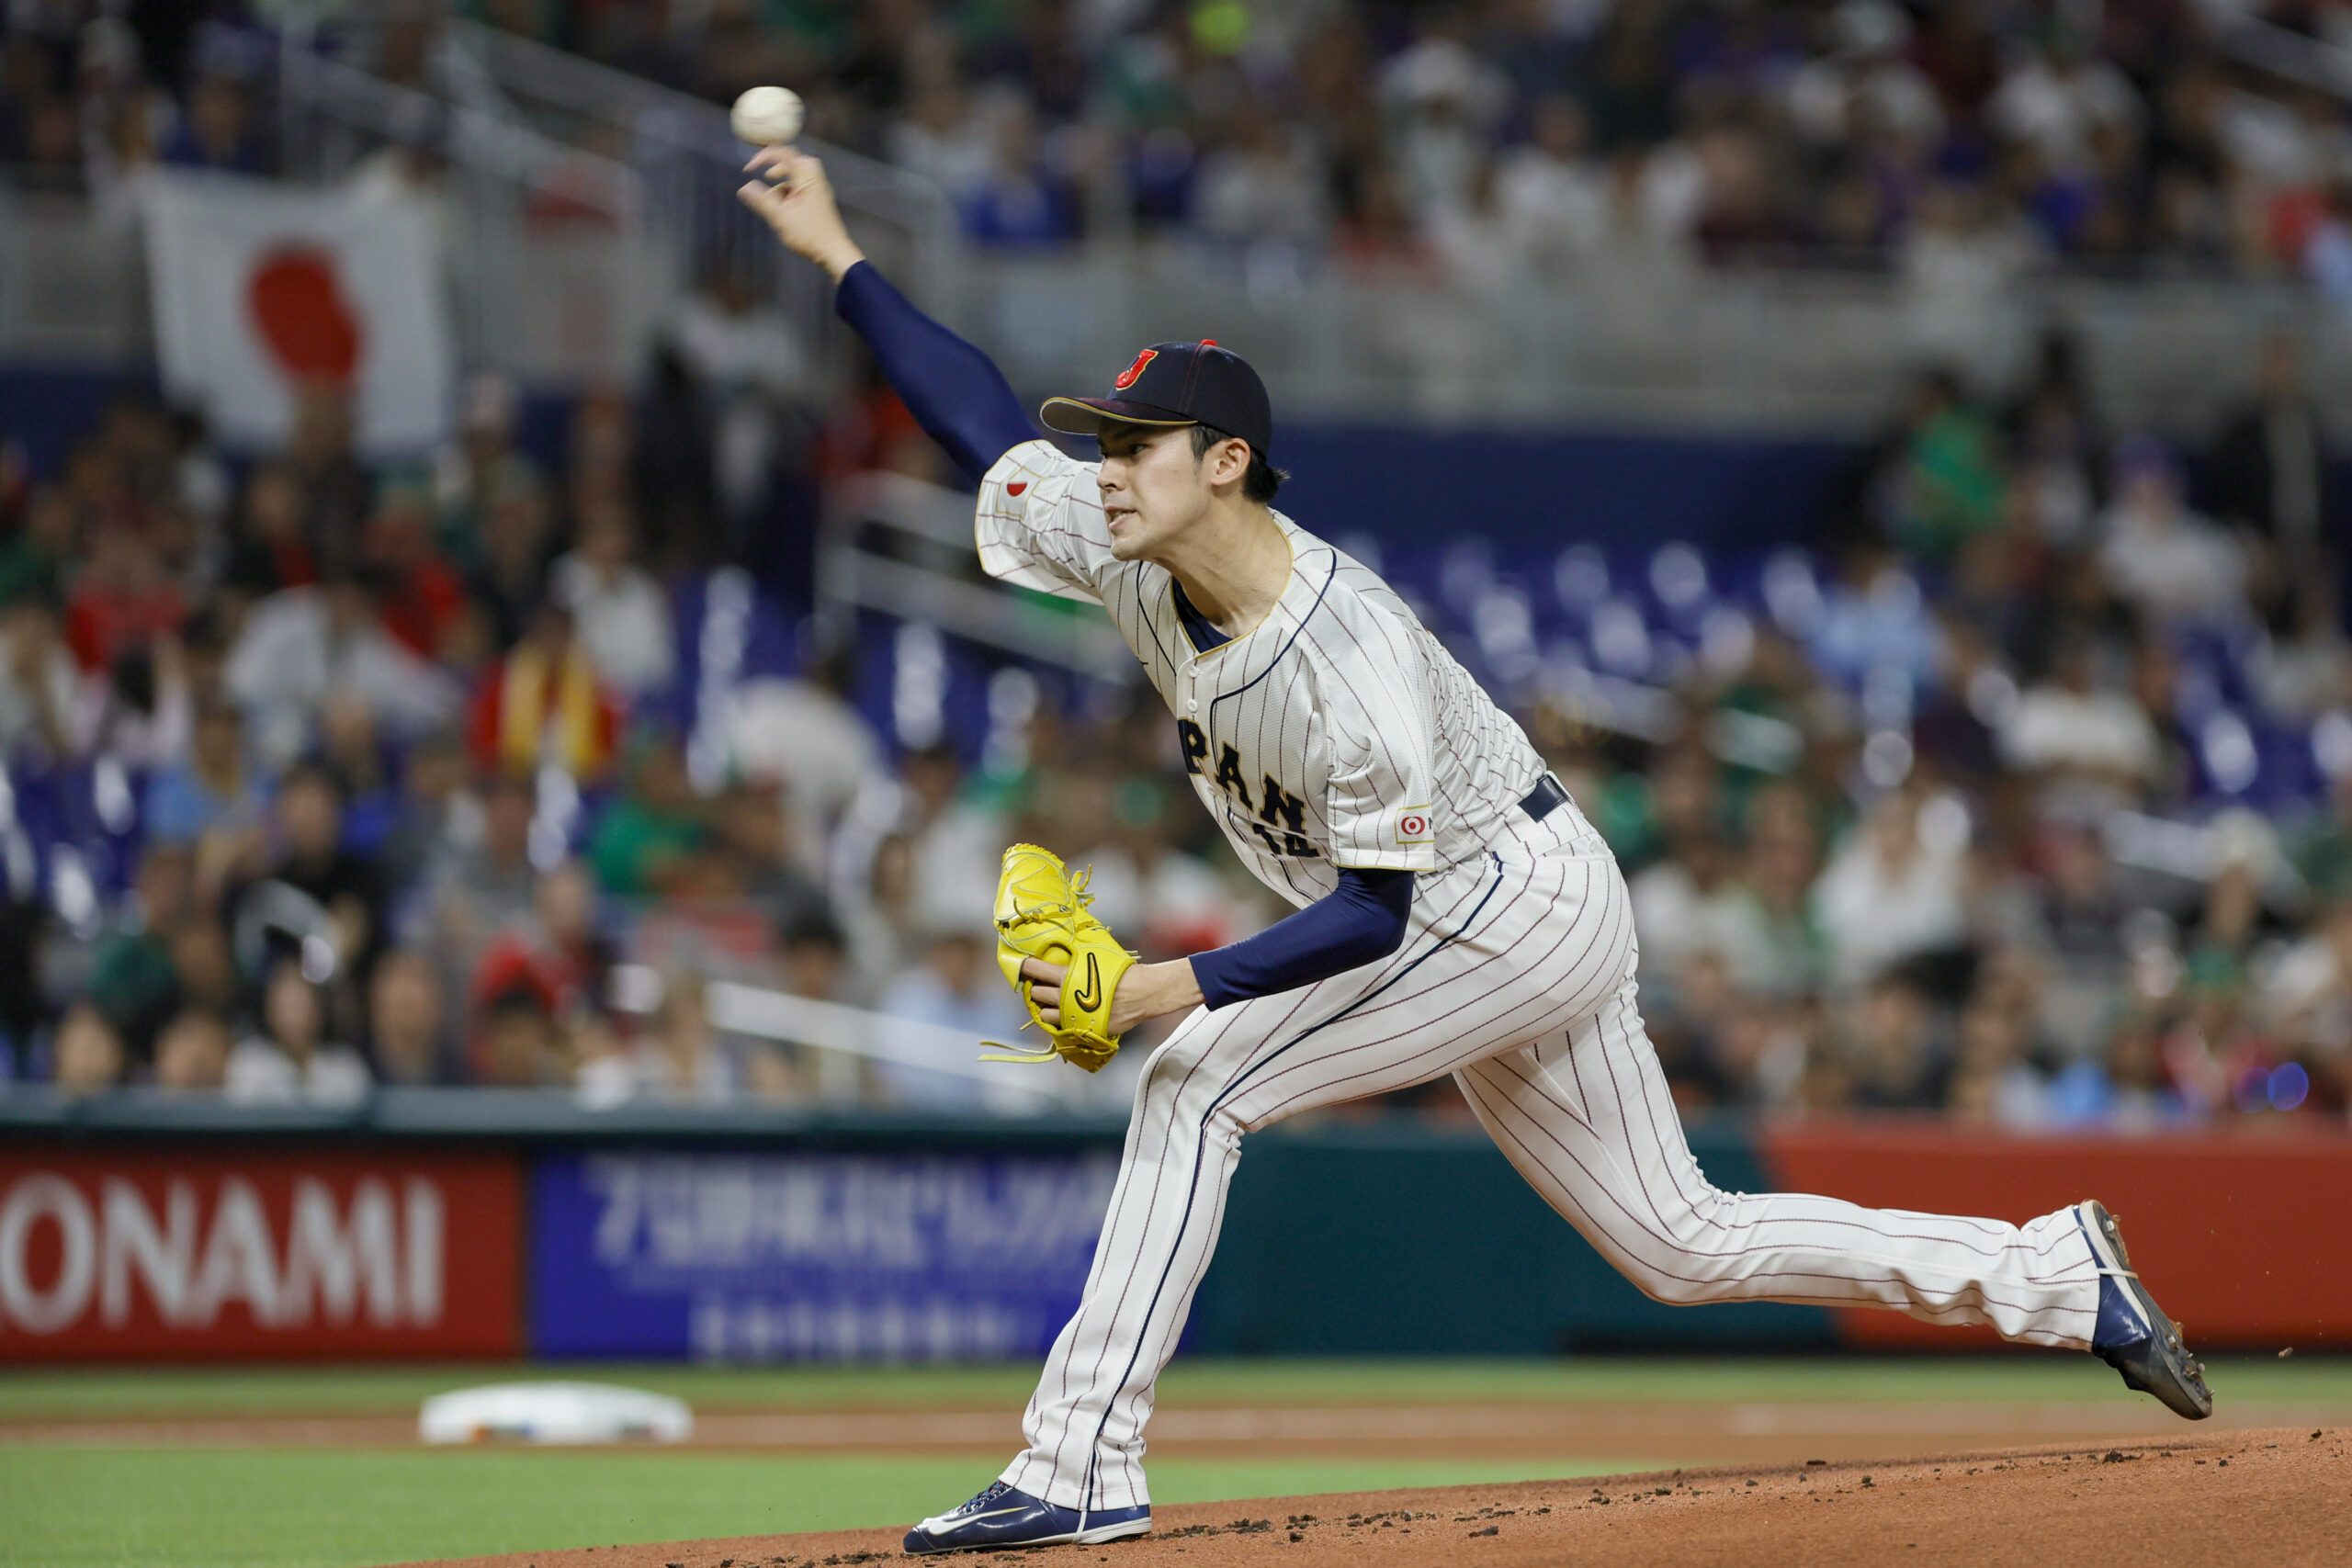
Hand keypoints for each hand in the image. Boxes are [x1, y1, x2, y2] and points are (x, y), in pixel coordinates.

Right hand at [736, 146, 865, 281]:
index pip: (785, 154)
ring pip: (798, 175)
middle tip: (767, 177)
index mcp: (807, 179)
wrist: (834, 253)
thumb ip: (762, 201)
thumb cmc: (809, 236)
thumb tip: (743, 188)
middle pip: (795, 160)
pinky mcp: (819, 201)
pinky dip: (790, 192)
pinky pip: (802, 188)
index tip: (749, 169)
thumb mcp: (781, 218)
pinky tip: (784, 210)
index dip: (764, 156)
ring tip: (773, 199)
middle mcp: (815, 180)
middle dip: (777, 166)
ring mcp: (819, 191)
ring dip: (783, 183)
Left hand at [1021, 955, 1202, 1036]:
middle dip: (1037, 988)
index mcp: (1067, 976)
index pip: (1034, 969)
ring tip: (1053, 1002)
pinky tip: (1066, 1015)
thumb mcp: (1098, 954)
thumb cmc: (1122, 970)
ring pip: (1044, 1016)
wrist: (1144, 993)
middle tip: (1042, 985)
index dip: (1027, 967)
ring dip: (1046, 1008)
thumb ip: (1077, 955)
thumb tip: (1064, 944)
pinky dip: (1061, 1022)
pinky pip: (1062, 1029)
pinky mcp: (1082, 1029)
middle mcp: (1065, 997)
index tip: (1024, 966)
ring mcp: (1073, 1016)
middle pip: (1036, 994)